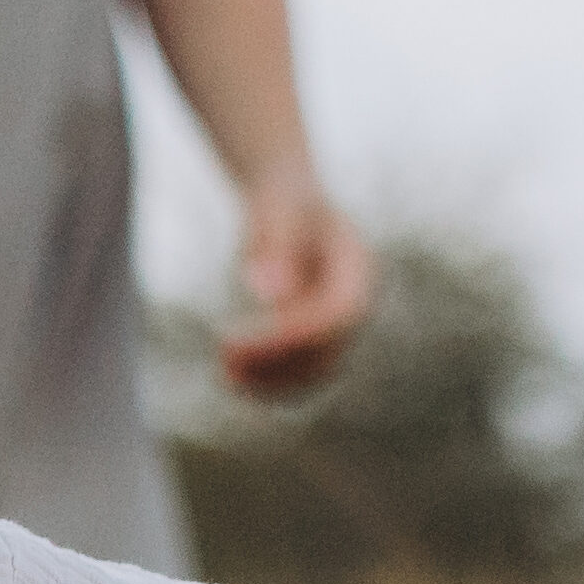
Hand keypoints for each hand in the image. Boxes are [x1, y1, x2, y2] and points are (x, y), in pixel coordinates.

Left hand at [221, 181, 376, 397]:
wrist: (288, 202)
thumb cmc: (281, 201)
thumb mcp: (275, 213)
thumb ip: (276, 249)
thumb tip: (269, 295)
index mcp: (359, 267)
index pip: (339, 314)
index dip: (293, 334)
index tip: (238, 342)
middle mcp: (359, 299)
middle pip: (331, 347)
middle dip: (280, 360)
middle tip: (223, 363)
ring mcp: (343, 320)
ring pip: (318, 366)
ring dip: (275, 379)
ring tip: (225, 379)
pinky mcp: (320, 333)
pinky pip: (303, 367)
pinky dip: (273, 378)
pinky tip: (233, 381)